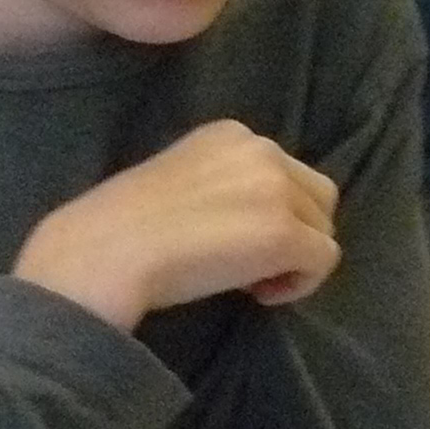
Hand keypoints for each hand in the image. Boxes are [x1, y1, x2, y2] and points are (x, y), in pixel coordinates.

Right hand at [13, 120, 340, 333]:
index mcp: (232, 133)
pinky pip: (324, 262)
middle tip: (245, 265)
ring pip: (323, 229)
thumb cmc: (122, 228)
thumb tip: (250, 225)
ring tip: (247, 282)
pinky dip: (298, 285)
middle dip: (293, 233)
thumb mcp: (177, 180)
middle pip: (317, 197)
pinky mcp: (285, 233)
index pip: (283, 171)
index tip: (227, 240)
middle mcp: (262, 149)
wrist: (105, 253)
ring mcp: (277, 190)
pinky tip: (256, 295)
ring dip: (294, 260)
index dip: (268, 212)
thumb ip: (220, 185)